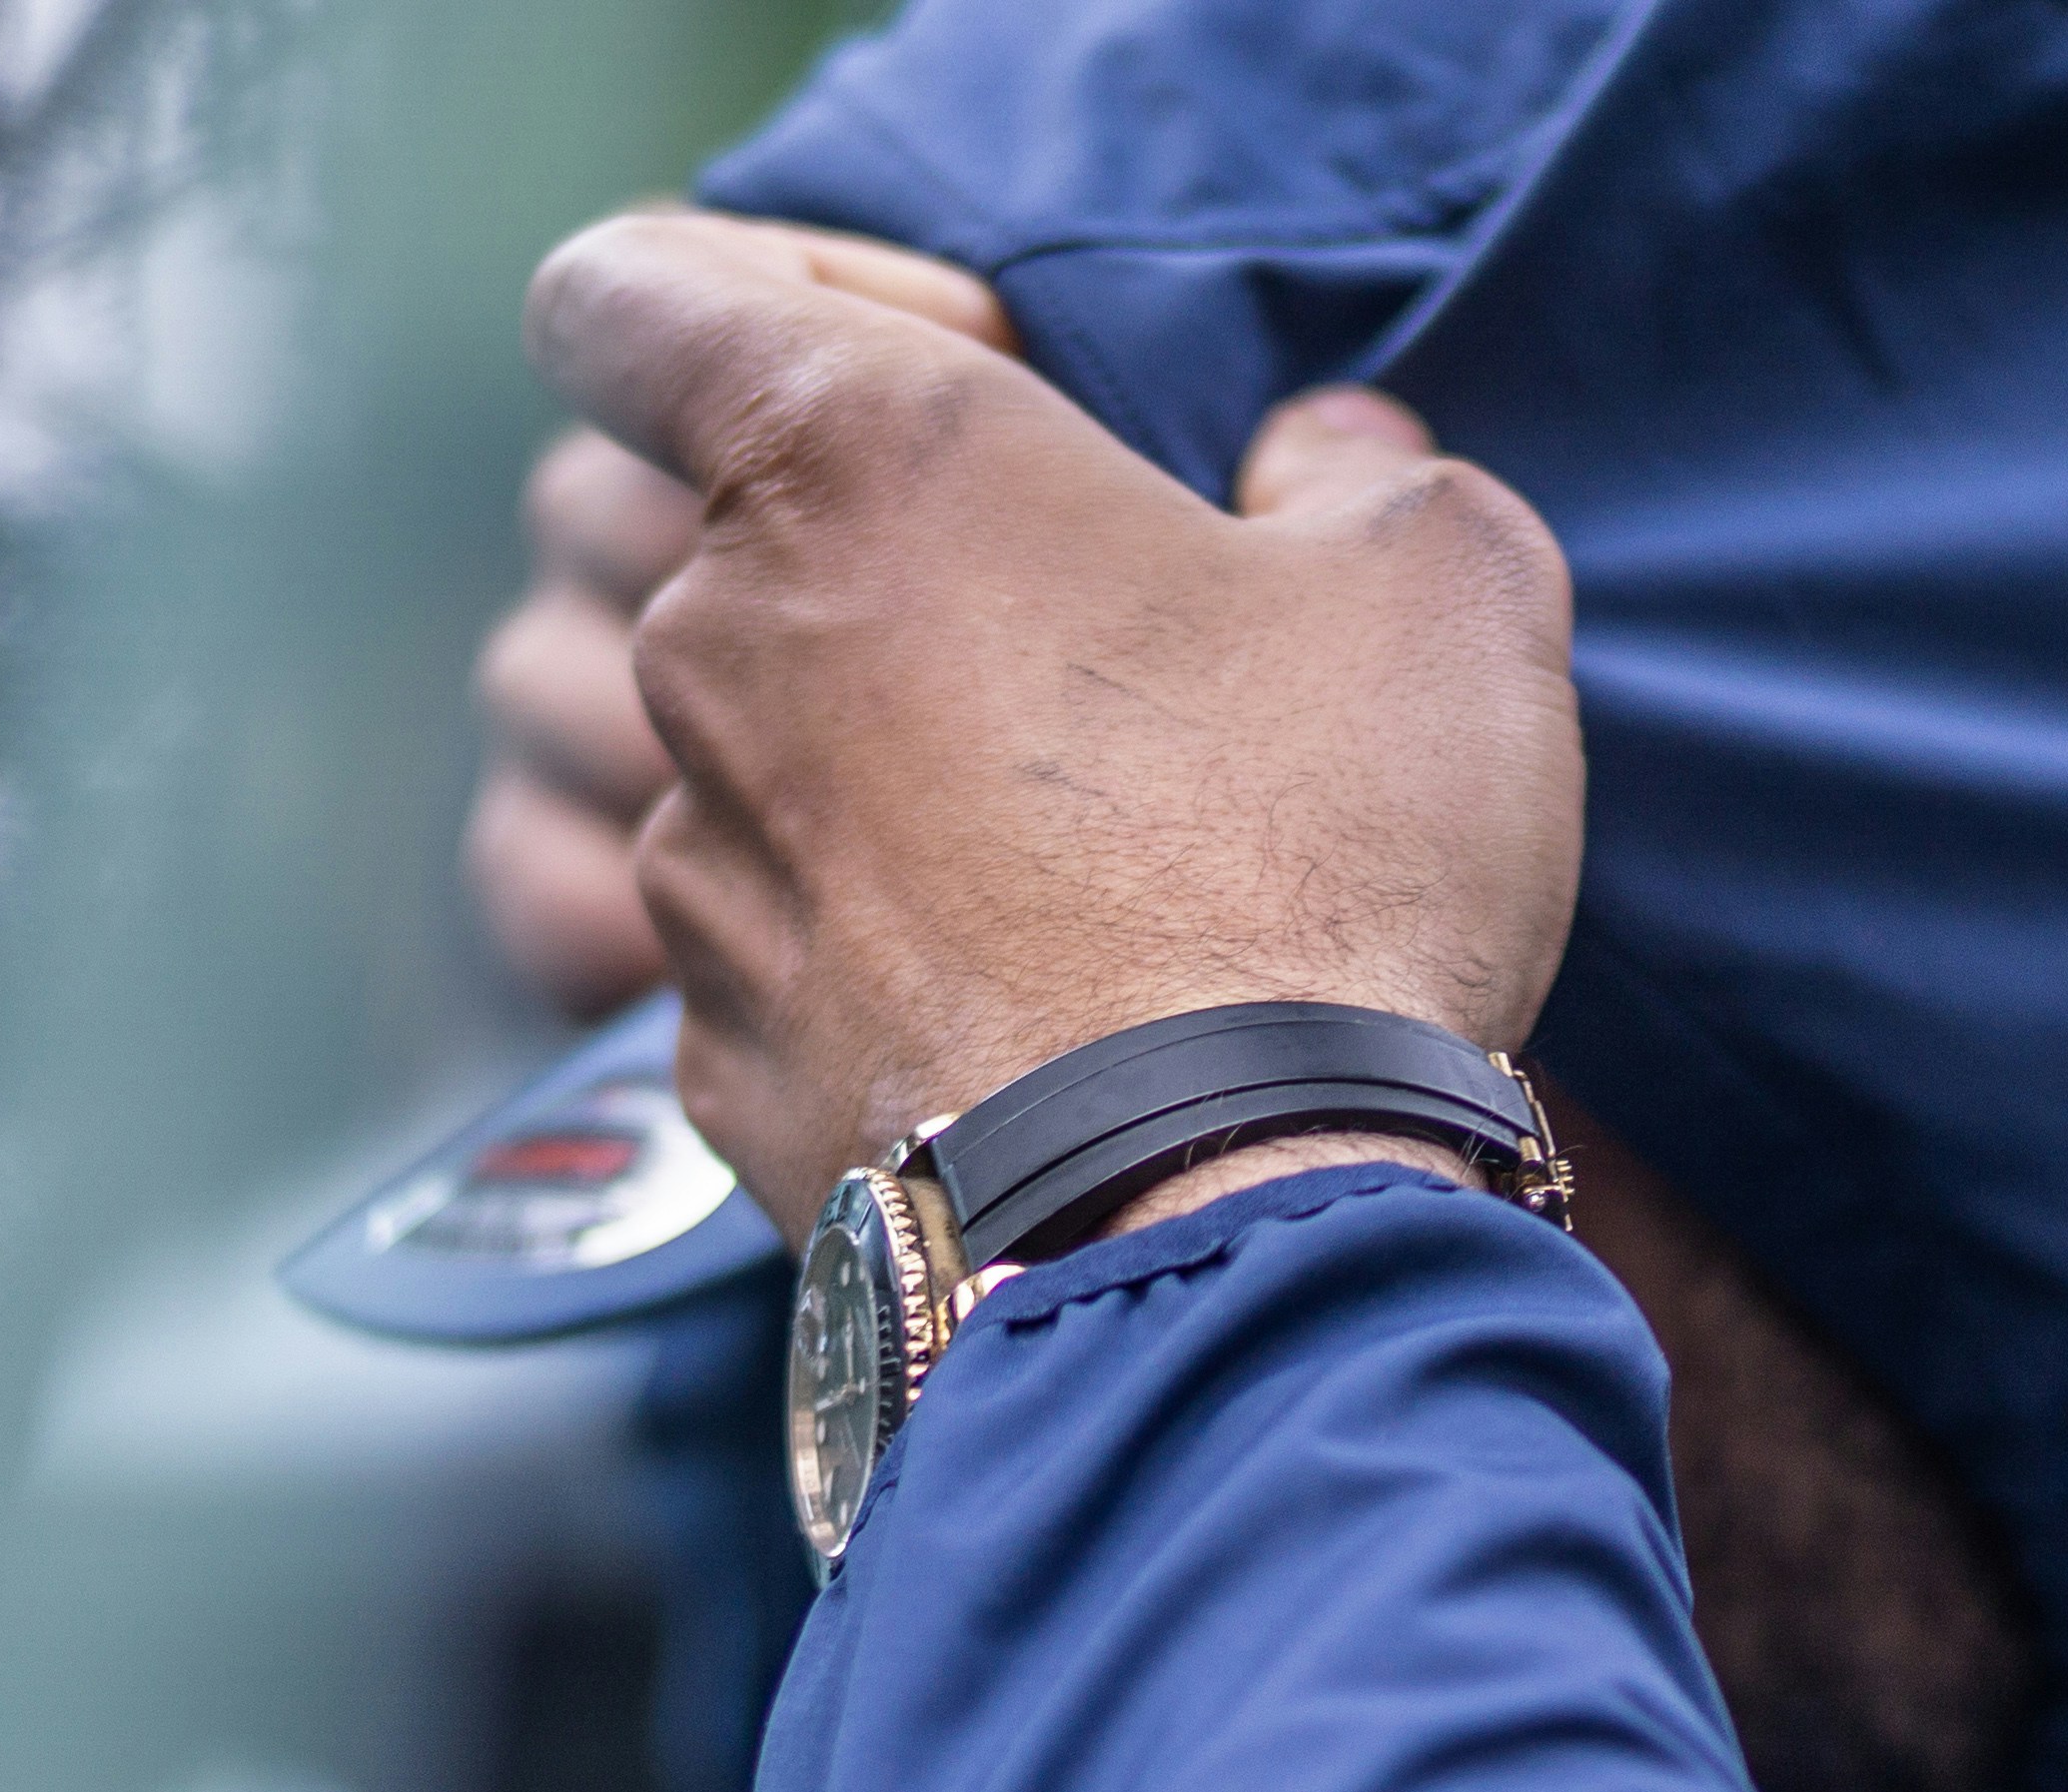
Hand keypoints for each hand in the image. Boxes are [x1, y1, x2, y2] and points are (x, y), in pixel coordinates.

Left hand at [522, 208, 1585, 1227]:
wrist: (1229, 1223)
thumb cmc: (1320, 865)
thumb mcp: (1440, 585)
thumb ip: (1355, 473)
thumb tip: (1314, 470)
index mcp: (853, 463)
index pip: (626, 292)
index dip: (767, 303)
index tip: (960, 382)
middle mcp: (712, 651)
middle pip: (749, 560)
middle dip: (916, 597)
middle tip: (1124, 690)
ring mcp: (694, 876)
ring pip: (777, 781)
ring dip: (910, 806)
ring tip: (1114, 900)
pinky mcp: (718, 1066)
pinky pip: (801, 974)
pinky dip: (903, 986)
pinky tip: (1057, 1041)